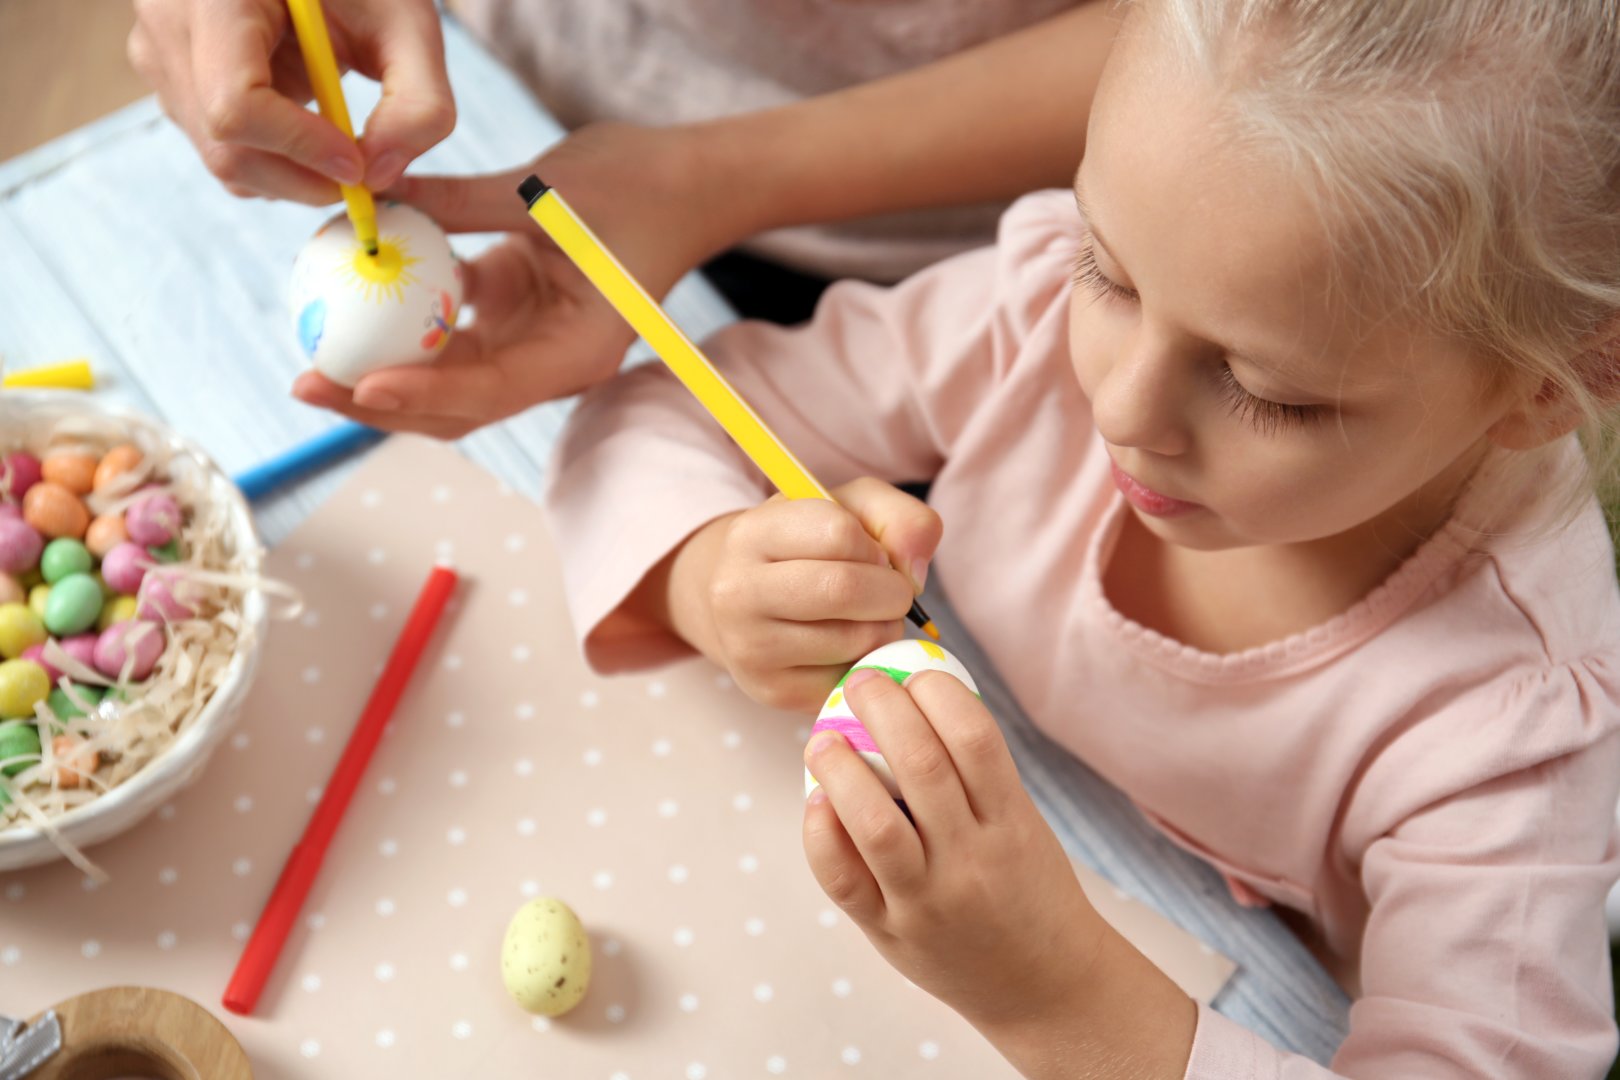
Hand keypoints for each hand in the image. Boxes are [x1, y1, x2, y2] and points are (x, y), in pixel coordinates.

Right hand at [129, 0, 452, 201]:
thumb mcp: (409, 24)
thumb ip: (420, 103)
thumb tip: (378, 178)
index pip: (235, 104)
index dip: (301, 147)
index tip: (357, 162)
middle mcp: (170, 22)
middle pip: (224, 145)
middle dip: (303, 178)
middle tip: (362, 177)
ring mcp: (161, 53)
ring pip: (222, 159)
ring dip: (293, 173)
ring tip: (340, 138)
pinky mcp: (173, 79)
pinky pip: (221, 149)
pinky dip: (276, 160)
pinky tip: (310, 127)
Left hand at [290, 122, 734, 436]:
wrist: (689, 180)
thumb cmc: (638, 187)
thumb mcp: (544, 192)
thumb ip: (459, 203)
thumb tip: (371, 197)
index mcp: (573, 354)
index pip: (487, 391)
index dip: (421, 394)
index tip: (360, 384)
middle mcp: (548, 363)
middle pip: (453, 404)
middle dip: (377, 402)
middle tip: (305, 382)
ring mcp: (529, 341)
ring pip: (443, 378)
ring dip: (379, 371)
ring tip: (311, 359)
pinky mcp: (512, 312)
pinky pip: (447, 330)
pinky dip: (401, 320)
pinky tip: (350, 301)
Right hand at [654, 479, 941, 712]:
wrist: (748, 605)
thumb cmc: (809, 550)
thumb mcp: (851, 511)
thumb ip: (901, 519)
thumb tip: (913, 574)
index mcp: (752, 533)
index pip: (839, 533)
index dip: (874, 546)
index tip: (873, 556)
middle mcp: (738, 591)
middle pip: (846, 589)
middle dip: (891, 592)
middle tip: (890, 593)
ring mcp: (750, 646)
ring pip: (856, 640)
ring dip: (885, 629)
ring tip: (868, 618)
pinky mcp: (774, 690)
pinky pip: (851, 677)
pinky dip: (868, 661)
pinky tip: (851, 646)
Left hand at [802, 668, 1105, 1030]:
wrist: (1046, 987)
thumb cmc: (1029, 889)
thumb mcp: (1021, 825)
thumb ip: (977, 777)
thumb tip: (912, 701)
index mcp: (1011, 822)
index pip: (974, 737)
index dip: (938, 692)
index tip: (914, 673)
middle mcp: (971, 859)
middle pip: (921, 765)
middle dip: (882, 709)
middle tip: (860, 683)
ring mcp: (928, 900)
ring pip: (875, 823)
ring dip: (840, 769)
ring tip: (822, 739)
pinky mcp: (890, 932)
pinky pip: (843, 878)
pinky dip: (821, 833)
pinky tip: (816, 801)